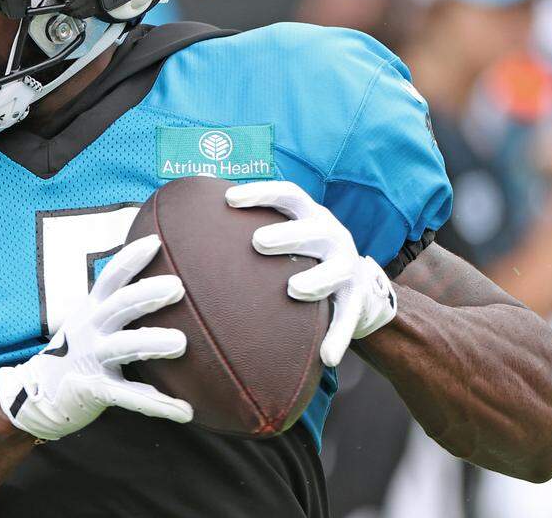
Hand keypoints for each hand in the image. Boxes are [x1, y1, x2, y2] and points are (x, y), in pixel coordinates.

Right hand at [0, 235, 192, 440]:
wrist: (37, 395)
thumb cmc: (77, 352)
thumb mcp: (90, 321)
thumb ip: (116, 304)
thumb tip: (158, 281)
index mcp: (92, 309)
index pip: (111, 277)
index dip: (130, 258)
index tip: (156, 242)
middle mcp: (90, 329)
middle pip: (119, 305)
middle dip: (146, 294)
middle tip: (177, 287)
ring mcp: (91, 359)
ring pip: (123, 346)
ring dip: (152, 343)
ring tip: (181, 343)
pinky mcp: (95, 390)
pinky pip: (129, 396)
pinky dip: (157, 404)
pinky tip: (184, 410)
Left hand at [226, 181, 396, 366]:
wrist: (356, 284)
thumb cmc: (303, 253)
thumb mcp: (287, 231)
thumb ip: (250, 223)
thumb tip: (193, 200)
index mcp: (311, 215)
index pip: (289, 195)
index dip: (261, 193)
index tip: (229, 199)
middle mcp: (332, 236)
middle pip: (315, 229)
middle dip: (287, 234)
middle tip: (257, 242)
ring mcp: (347, 267)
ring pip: (337, 270)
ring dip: (317, 280)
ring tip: (294, 289)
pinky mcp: (357, 299)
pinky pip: (349, 317)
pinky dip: (338, 336)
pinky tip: (326, 358)